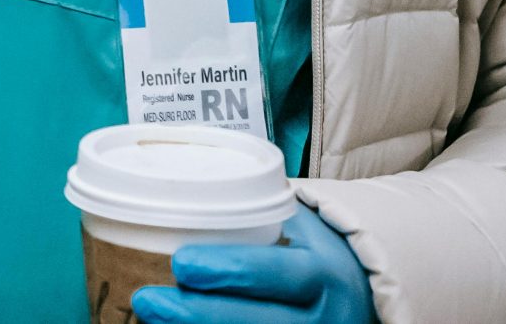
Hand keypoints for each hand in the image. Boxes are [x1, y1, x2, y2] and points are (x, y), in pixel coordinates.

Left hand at [130, 206, 373, 323]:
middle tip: (146, 300)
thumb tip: (180, 195)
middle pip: (257, 323)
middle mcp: (323, 319)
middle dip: (197, 315)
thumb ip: (258, 215)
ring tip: (150, 319)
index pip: (276, 274)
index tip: (181, 264)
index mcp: (324, 274)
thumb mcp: (301, 229)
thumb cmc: (312, 253)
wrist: (358, 299)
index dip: (229, 271)